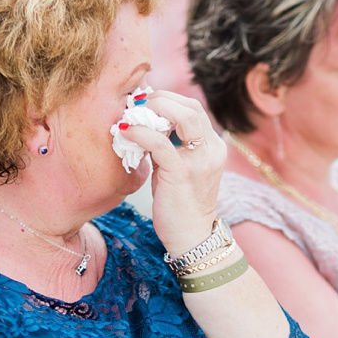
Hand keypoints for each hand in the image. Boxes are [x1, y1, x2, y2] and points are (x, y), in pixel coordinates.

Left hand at [120, 90, 226, 254]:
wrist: (192, 238)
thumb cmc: (181, 206)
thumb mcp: (179, 169)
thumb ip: (168, 147)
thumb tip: (144, 127)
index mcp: (213, 147)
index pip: (194, 109)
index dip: (169, 100)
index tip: (145, 104)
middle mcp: (211, 150)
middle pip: (191, 106)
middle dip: (161, 99)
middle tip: (137, 105)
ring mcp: (200, 161)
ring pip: (183, 116)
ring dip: (154, 109)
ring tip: (131, 114)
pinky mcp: (183, 173)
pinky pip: (160, 142)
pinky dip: (140, 133)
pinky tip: (124, 132)